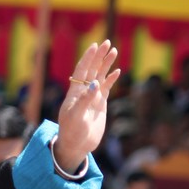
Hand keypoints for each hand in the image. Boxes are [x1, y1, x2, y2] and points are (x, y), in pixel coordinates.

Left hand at [54, 41, 120, 170]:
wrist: (76, 145)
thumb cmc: (71, 131)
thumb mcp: (76, 116)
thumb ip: (85, 100)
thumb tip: (95, 84)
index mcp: (75, 92)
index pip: (82, 70)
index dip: (88, 58)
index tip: (95, 46)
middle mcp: (83, 92)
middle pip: (92, 69)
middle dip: (99, 56)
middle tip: (107, 42)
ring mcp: (92, 97)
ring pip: (100, 76)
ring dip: (106, 64)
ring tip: (114, 51)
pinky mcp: (99, 105)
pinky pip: (106, 88)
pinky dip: (111, 79)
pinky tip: (117, 71)